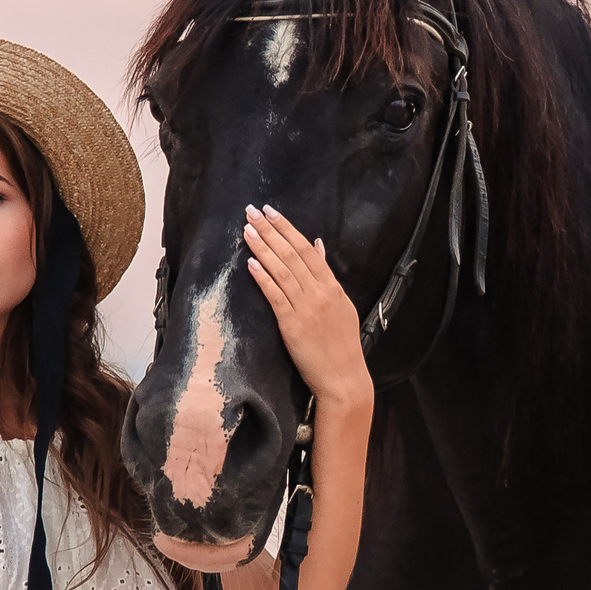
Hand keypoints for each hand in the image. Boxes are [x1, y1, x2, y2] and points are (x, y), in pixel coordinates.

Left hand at [243, 205, 371, 411]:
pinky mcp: (292, 324)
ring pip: (282, 270)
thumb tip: (317, 246)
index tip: (272, 211)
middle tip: (252, 211)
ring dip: (263, 248)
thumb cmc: (342, 346)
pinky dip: (263, 277)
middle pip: (292, 254)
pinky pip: (275, 295)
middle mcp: (320, 293)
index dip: (288, 229)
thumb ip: (327, 277)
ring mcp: (306, 308)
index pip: (308, 250)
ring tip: (247, 230)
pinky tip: (251, 264)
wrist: (344, 378)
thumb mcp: (342, 306)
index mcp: (333, 287)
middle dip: (270, 230)